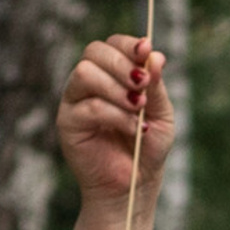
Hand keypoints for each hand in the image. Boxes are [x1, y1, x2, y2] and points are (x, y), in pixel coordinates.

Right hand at [57, 33, 169, 208]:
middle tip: (143, 86)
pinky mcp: (68, 122)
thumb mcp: (162, 115)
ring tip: (139, 107)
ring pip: (85, 73)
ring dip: (116, 88)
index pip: (111, 45)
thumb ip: (157, 86)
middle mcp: (89, 84)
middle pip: (94, 52)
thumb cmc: (148, 149)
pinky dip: (116, 115)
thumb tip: (155, 55)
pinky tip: (135, 129)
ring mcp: (75, 101)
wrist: (136, 185)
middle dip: (122, 64)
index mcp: (111, 75)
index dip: (127, 44)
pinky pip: (88, 106)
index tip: (146, 50)